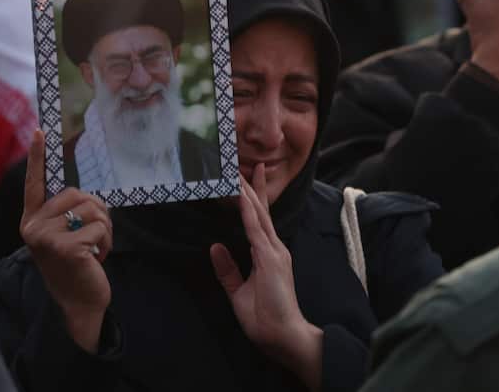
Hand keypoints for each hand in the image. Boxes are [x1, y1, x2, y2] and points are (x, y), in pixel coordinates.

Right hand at [19, 130, 113, 352]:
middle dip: (96, 212)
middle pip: (78, 194)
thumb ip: (65, 214)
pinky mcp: (65, 247)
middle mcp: (33, 227)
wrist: (79, 303)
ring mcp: (46, 237)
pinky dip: (106, 241)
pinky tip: (96, 258)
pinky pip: (100, 227)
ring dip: (103, 228)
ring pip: (92, 208)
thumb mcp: (63, 236)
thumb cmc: (76, 265)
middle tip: (91, 238)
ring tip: (94, 248)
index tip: (39, 130)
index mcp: (31, 220)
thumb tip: (83, 196)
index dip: (37, 156)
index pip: (34, 183)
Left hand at [211, 165, 322, 391]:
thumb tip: (215, 246)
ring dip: (247, 191)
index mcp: (269, 254)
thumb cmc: (265, 318)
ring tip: (238, 170)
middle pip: (261, 210)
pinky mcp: (271, 259)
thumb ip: (229, 269)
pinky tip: (241, 196)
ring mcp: (275, 251)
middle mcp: (275, 247)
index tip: (243, 179)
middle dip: (252, 186)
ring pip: (258, 214)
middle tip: (243, 162)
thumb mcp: (238, 291)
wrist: (283, 336)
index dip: (251, 198)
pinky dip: (248, 210)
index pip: (258, 220)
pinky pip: (256, 229)